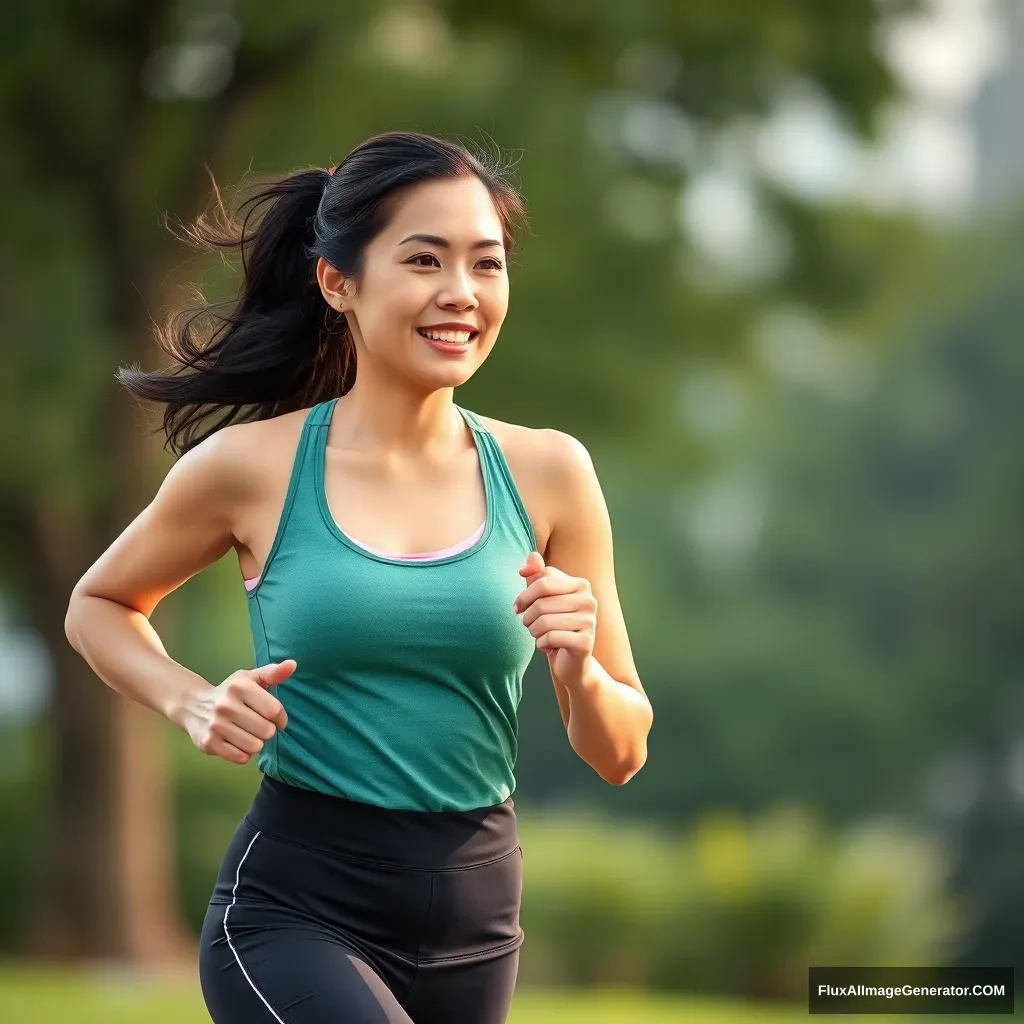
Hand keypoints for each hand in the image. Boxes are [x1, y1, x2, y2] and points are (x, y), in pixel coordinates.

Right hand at [185, 660, 294, 764]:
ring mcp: (216, 725)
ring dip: (257, 743)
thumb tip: (292, 665)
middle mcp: (226, 705)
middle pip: (267, 730)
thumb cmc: (231, 692)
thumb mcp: (250, 678)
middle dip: (268, 730)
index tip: (277, 719)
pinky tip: (238, 742)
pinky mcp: (209, 743)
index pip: (274, 710)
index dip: (281, 718)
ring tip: (249, 734)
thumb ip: (273, 673)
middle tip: (259, 726)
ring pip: (255, 746)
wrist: (194, 706)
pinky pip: (241, 758)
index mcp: (239, 686)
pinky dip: (244, 753)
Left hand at [513, 551, 596, 687]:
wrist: (571, 660)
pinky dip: (541, 644)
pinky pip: (550, 638)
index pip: (542, 582)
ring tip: (539, 635)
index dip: (523, 596)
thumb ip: (536, 575)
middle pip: (541, 604)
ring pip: (544, 622)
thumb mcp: (543, 597)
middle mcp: (589, 600)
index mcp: (580, 584)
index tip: (517, 608)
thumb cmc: (555, 624)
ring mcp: (590, 622)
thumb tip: (531, 556)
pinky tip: (548, 646)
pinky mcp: (586, 643)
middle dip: (528, 618)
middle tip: (529, 626)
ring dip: (534, 632)